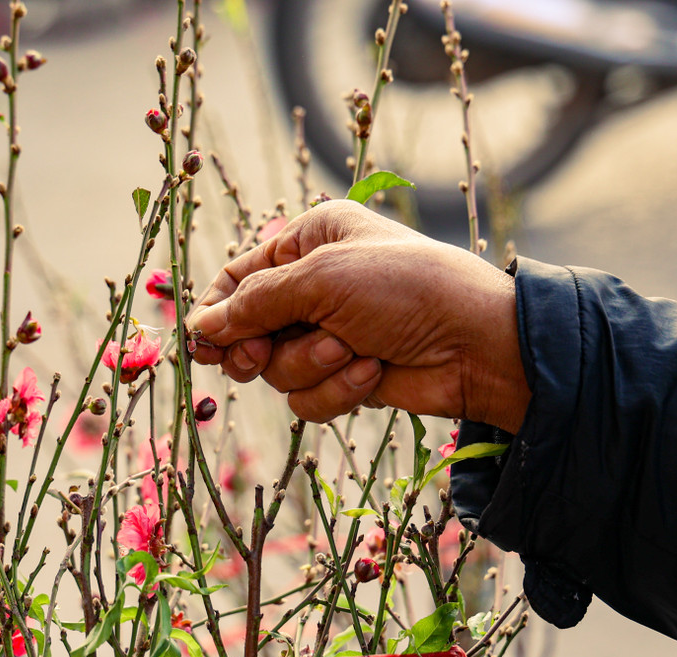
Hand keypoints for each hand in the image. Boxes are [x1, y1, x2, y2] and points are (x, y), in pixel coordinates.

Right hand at [187, 200, 529, 429]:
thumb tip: (199, 328)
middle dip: (260, 346)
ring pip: (277, 368)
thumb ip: (255, 303)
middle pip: (249, 328)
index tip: (200, 343)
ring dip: (309, 365)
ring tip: (351, 349)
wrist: (477, 344)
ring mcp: (331, 333)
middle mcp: (317, 285)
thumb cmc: (405, 289)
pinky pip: (308, 396)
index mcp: (311, 240)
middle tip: (256, 358)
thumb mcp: (323, 279)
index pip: (240, 275)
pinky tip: (372, 371)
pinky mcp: (346, 375)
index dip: (216, 311)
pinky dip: (336, 389)